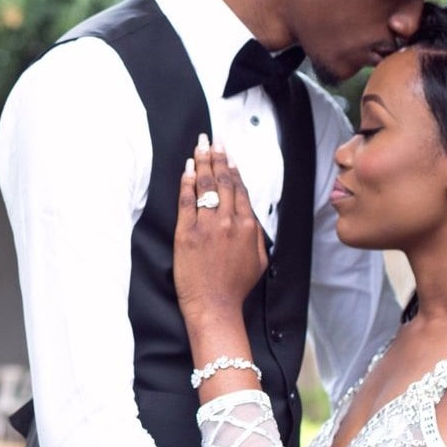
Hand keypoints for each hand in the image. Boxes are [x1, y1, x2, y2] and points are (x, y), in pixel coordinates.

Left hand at [173, 135, 266, 325]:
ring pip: (206, 186)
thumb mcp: (259, 261)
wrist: (214, 306)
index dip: (234, 170)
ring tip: (200, 146)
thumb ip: (256, 235)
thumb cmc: (235, 288)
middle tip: (214, 140)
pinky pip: (187, 200)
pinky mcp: (187, 232)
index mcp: (248, 227)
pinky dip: (187, 182)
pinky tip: (187, 168)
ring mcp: (207, 225)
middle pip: (224, 182)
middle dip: (218, 157)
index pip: (240, 190)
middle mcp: (228, 221)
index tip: (230, 156)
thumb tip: (251, 217)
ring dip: (203, 162)